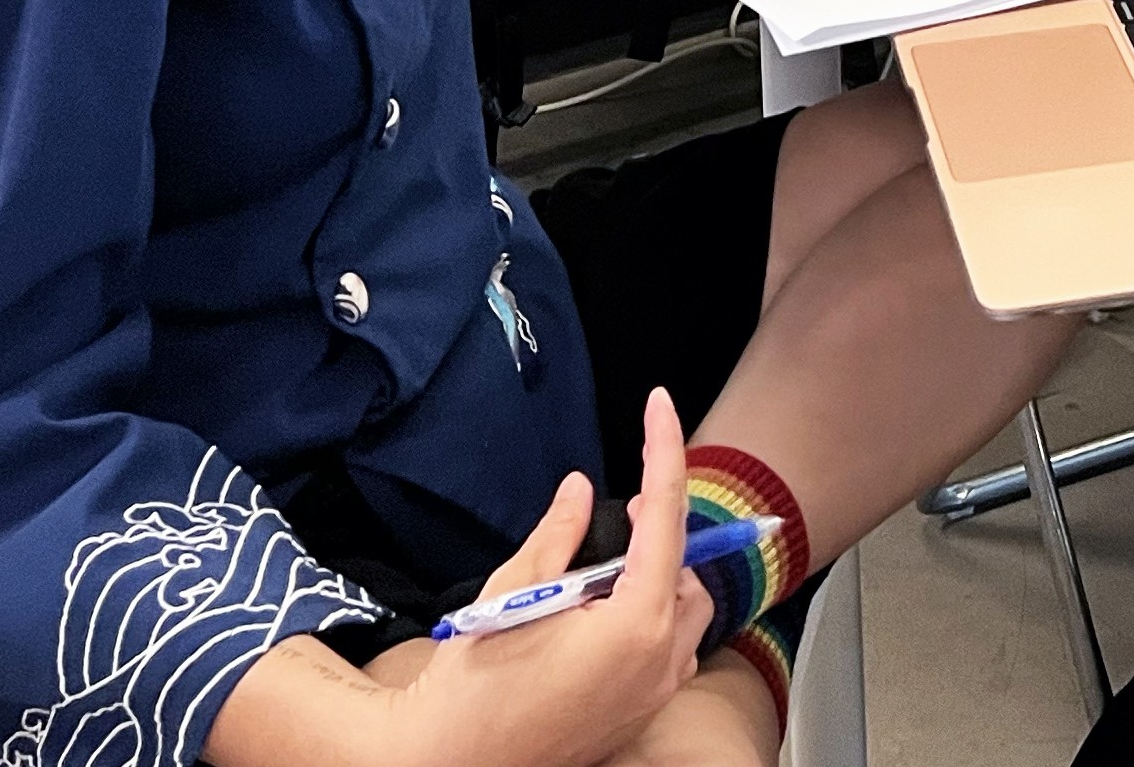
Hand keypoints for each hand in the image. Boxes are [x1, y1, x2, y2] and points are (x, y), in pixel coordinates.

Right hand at [370, 389, 705, 766]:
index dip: (664, 450)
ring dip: (653, 582)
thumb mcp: (512, 592)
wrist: (448, 765)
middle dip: (657, 535)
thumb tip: (580, 490)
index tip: (660, 403)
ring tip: (598, 577)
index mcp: (635, 624)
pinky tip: (595, 621)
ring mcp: (654, 696)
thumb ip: (558, 536)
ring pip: (683, 615)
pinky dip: (646, 623)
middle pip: (685, 571)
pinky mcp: (639, 719)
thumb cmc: (473, 688)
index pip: (666, 517)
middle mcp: (660, 662)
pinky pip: (667, 654)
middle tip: (616, 518)